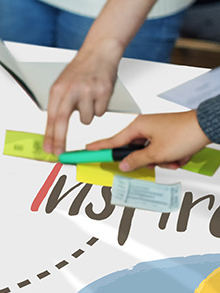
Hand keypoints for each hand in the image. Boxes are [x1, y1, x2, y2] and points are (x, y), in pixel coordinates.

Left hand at [44, 45, 121, 155]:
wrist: (99, 52)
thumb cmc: (80, 70)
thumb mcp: (62, 84)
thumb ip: (58, 104)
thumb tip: (53, 129)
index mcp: (57, 89)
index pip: (51, 117)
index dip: (49, 135)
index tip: (48, 149)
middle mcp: (70, 90)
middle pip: (62, 121)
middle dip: (59, 140)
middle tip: (58, 152)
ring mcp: (87, 91)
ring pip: (86, 119)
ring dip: (87, 115)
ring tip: (88, 99)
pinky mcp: (103, 91)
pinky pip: (100, 112)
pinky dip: (99, 108)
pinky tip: (98, 95)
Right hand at [86, 111, 210, 172]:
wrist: (207, 127)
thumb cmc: (183, 133)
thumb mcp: (157, 152)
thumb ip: (137, 160)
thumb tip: (124, 165)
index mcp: (137, 127)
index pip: (112, 141)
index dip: (98, 148)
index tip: (85, 152)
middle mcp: (145, 127)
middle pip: (135, 150)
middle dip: (147, 160)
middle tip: (155, 161)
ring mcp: (157, 131)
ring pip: (150, 153)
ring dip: (162, 160)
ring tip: (174, 158)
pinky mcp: (168, 135)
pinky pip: (162, 151)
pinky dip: (170, 157)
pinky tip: (180, 156)